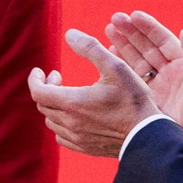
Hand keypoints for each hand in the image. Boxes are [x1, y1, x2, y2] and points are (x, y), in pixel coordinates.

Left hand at [28, 28, 160, 156]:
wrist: (148, 135)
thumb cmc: (133, 99)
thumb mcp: (115, 66)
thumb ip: (91, 48)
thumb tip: (69, 34)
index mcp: (72, 102)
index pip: (38, 92)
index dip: (35, 79)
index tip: (41, 70)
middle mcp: (70, 123)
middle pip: (43, 105)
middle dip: (46, 89)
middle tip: (59, 78)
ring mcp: (76, 138)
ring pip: (51, 121)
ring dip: (53, 106)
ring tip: (67, 95)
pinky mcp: (85, 148)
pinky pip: (61, 136)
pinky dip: (61, 123)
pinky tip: (74, 115)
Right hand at [105, 12, 182, 149]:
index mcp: (182, 65)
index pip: (163, 40)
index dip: (148, 27)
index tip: (133, 15)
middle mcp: (167, 71)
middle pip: (146, 45)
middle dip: (131, 31)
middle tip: (114, 19)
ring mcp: (155, 84)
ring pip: (136, 58)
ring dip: (122, 44)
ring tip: (107, 30)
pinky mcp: (144, 98)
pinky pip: (129, 77)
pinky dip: (119, 65)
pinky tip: (108, 55)